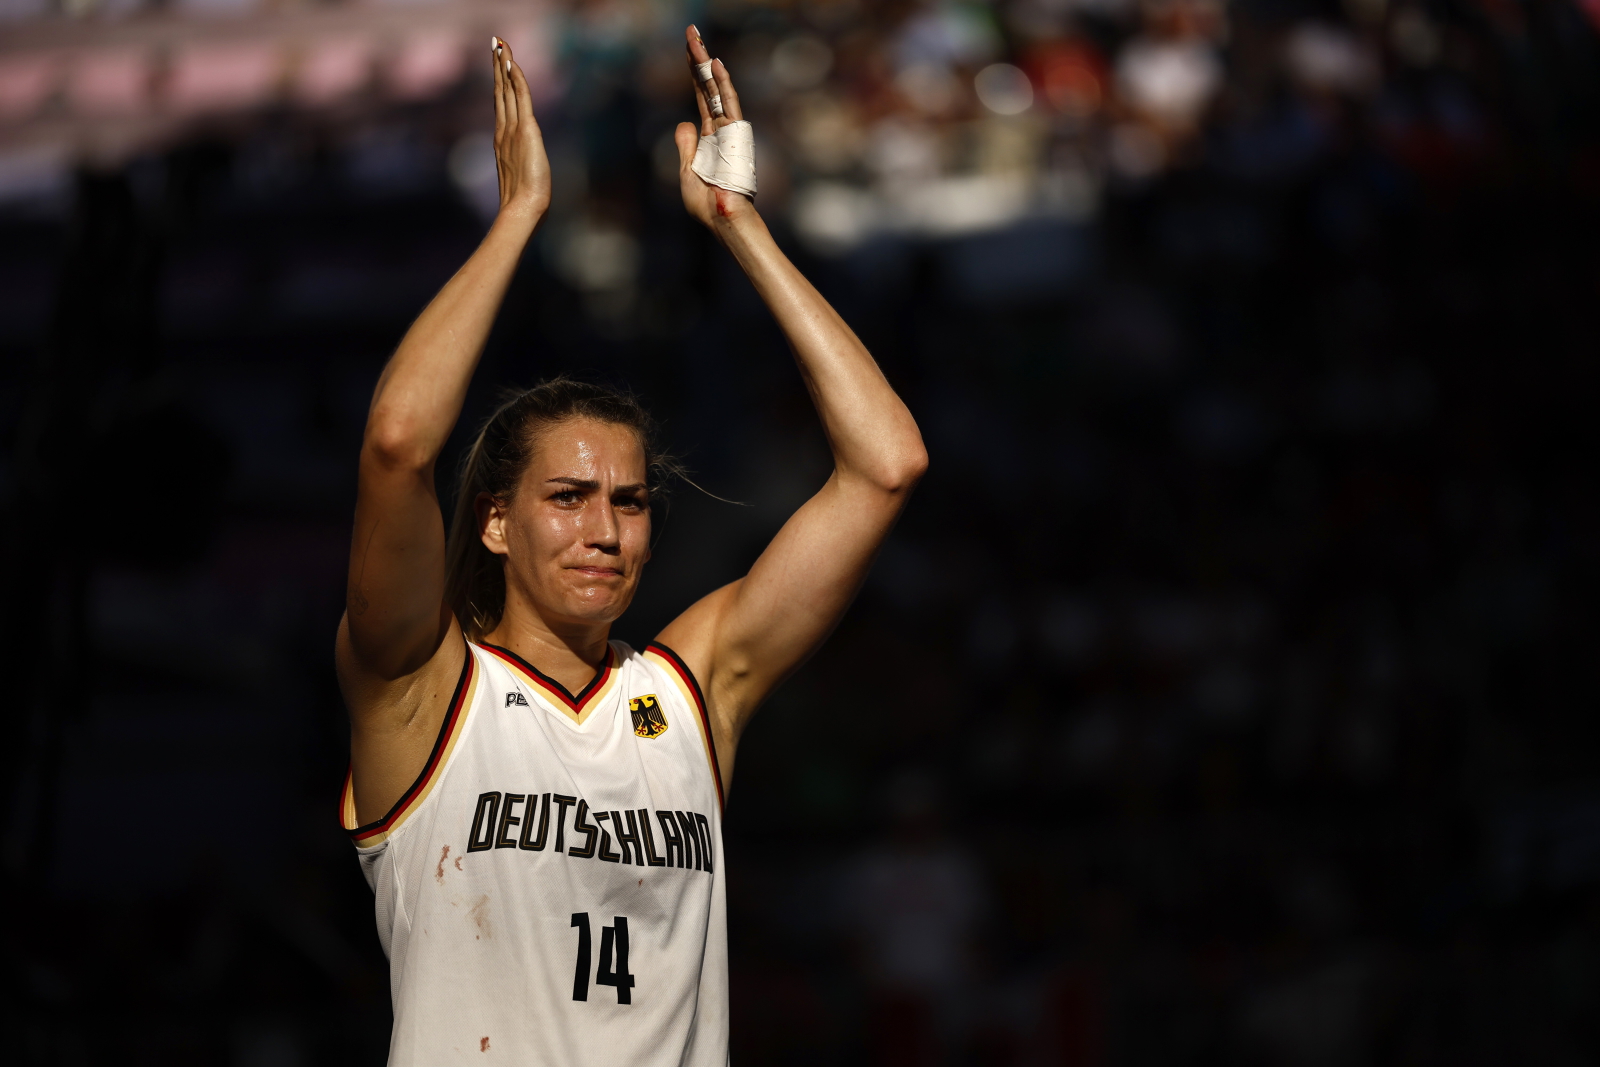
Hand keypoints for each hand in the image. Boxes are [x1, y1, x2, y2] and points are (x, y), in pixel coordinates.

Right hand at [491, 37, 550, 225]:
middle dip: (497, 66)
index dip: (498, 83)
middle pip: (499, 91)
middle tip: (494, 44)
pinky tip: (511, 62)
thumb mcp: (522, 179)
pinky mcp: (525, 130)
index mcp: (502, 141)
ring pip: (506, 89)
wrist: (522, 209)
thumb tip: (525, 177)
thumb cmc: (524, 203)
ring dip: (503, 65)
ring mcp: (512, 129)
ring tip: (500, 44)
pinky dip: (515, 78)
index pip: (501, 104)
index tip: (497, 65)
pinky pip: (520, 96)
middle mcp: (503, 131)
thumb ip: (520, 170)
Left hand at [674, 25, 757, 230]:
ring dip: (705, 63)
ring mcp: (728, 130)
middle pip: (706, 86)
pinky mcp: (736, 134)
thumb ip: (685, 146)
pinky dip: (723, 83)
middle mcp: (719, 128)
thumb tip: (684, 122)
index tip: (688, 52)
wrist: (722, 217)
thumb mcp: (687, 171)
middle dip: (698, 59)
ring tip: (696, 40)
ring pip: (715, 89)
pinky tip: (714, 64)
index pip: (700, 97)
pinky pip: (729, 103)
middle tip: (691, 33)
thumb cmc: (706, 203)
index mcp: (708, 136)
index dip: (693, 74)